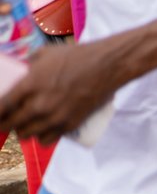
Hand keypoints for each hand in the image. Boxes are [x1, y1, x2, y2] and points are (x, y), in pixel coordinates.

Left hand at [0, 38, 123, 143]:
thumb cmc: (79, 55)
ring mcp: (55, 116)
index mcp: (30, 84)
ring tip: (25, 125)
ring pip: (27, 134)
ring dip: (22, 131)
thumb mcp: (48, 52)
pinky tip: (40, 132)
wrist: (109, 65)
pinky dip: (40, 137)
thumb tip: (22, 68)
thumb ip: (31, 62)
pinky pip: (46, 140)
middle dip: (5, 124)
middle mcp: (39, 104)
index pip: (0, 108)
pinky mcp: (69, 124)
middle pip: (11, 125)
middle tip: (7, 120)